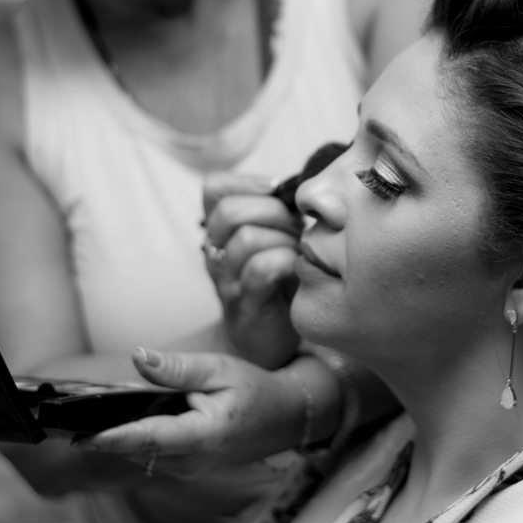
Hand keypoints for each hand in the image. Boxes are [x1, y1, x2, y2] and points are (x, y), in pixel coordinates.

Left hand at [75, 349, 313, 478]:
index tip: (79, 434)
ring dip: (120, 437)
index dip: (111, 437)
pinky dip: (137, 438)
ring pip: (140, 455)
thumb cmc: (256, 389)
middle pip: (135, 450)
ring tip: (93, 414)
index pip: (147, 438)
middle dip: (105, 434)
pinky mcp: (185, 469)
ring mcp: (188, 470)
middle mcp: (191, 462)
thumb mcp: (219, 368)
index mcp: (202, 436)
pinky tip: (130, 418)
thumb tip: (137, 356)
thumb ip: (177, 368)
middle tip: (69, 416)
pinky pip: (152, 455)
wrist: (286, 417)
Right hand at [202, 172, 301, 368]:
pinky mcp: (246, 304)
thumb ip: (279, 213)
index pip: (214, 188)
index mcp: (219, 231)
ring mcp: (227, 280)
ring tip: (300, 250)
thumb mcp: (274, 239)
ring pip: (248, 238)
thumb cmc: (277, 282)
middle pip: (229, 211)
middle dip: (274, 211)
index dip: (248, 182)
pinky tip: (298, 267)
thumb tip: (308, 187)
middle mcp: (215, 253)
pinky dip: (288, 261)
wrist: (266, 339)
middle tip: (297, 227)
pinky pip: (263, 268)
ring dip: (285, 239)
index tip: (278, 192)